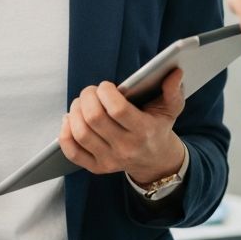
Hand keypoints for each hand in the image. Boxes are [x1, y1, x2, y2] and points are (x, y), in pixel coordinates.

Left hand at [59, 68, 185, 185]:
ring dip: (74, 112)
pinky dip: (65, 133)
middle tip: (90, 91)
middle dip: (87, 98)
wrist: (156, 161)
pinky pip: (73, 152)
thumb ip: (173, 91)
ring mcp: (110, 160)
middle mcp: (126, 148)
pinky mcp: (97, 167)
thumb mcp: (170, 109)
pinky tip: (70, 120)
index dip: (106, 92)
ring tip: (81, 103)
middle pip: (94, 119)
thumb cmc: (158, 128)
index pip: (118, 110)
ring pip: (81, 133)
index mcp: (144, 131)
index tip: (106, 86)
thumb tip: (175, 72)